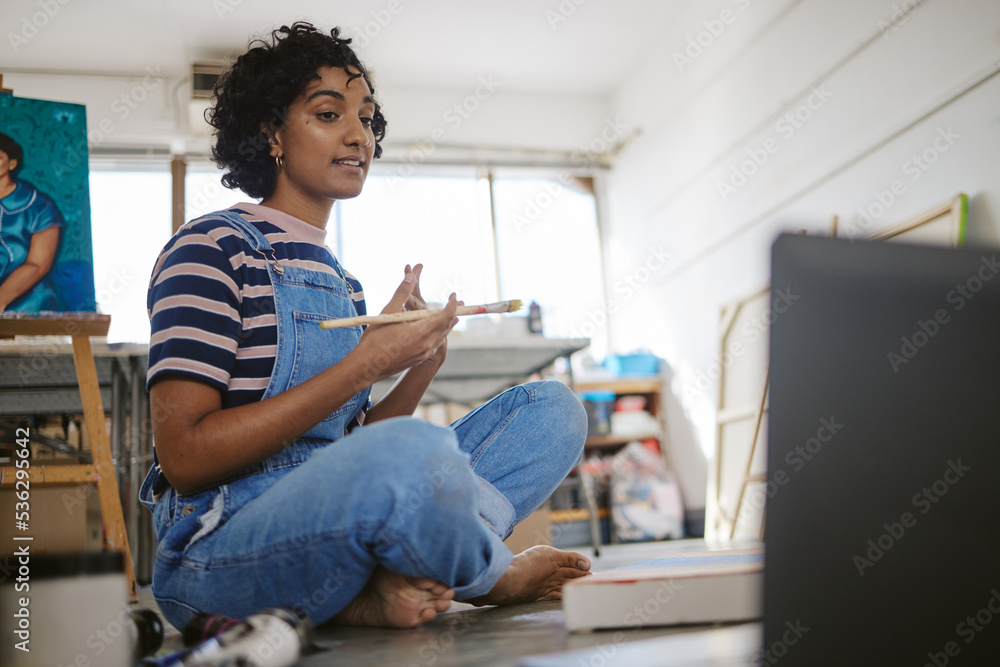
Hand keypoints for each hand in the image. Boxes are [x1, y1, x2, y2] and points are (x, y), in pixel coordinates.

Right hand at [353, 266, 457, 381]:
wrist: (367, 367)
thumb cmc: (374, 340)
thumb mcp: (388, 313)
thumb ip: (402, 293)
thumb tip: (411, 276)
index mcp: (420, 332)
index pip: (445, 316)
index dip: (451, 304)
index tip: (452, 295)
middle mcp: (426, 345)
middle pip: (446, 326)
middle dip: (452, 313)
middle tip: (457, 302)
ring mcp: (424, 354)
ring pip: (442, 336)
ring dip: (447, 324)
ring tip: (453, 316)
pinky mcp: (419, 359)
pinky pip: (435, 344)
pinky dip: (439, 334)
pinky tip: (438, 332)